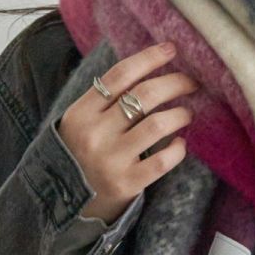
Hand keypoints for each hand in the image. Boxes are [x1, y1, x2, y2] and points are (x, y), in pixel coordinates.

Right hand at [57, 43, 199, 221]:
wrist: (63, 204)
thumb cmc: (80, 156)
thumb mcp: (80, 123)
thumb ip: (104, 100)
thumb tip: (147, 68)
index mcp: (81, 112)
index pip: (120, 75)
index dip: (149, 57)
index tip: (171, 49)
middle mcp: (95, 134)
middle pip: (144, 95)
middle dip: (175, 83)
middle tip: (190, 83)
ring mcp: (111, 160)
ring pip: (157, 124)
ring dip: (180, 114)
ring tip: (186, 113)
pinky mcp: (127, 184)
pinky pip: (162, 160)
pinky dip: (177, 149)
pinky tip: (180, 144)